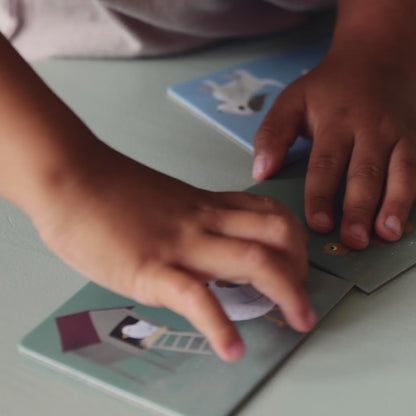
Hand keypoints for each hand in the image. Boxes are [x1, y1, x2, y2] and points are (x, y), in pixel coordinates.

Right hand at [34, 142, 315, 361]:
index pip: (268, 212)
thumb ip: (190, 219)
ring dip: (287, 292)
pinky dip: (219, 325)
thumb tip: (205, 243)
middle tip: (302, 295)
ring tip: (299, 321)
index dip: (295, 238)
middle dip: (302, 266)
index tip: (297, 261)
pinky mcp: (151, 267)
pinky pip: (195, 296)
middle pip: (276, 232)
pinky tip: (231, 348)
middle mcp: (204, 221)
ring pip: (253, 259)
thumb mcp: (164, 199)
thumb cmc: (110, 189)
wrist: (72, 178)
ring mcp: (182, 243)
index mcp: (205, 205)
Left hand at [253, 50, 415, 248]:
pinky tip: (405, 218)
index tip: (318, 224)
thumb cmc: (327, 87)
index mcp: (335, 121)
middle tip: (352, 240)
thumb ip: (273, 134)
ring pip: (399, 172)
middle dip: (359, 209)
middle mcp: (370, 128)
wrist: (376, 57)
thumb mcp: (292, 101)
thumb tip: (261, 172)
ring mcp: (397, 134)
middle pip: (364, 173)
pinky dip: (412, 194)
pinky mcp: (414, 138)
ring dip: (394, 206)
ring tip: (386, 235)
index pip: (326, 164)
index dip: (322, 196)